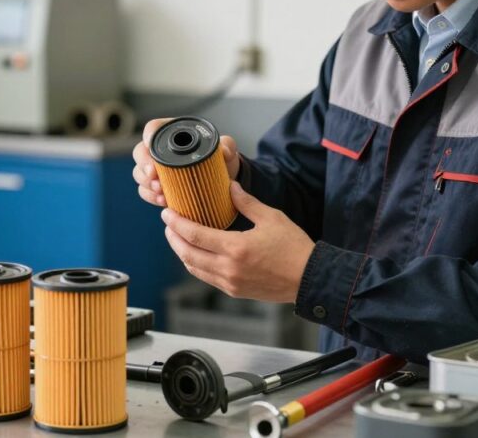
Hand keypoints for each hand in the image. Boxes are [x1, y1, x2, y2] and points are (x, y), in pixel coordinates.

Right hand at [132, 118, 240, 206]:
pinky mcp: (157, 187)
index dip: (148, 136)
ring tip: (160, 192)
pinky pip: (145, 191)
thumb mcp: (225, 150)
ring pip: (139, 173)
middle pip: (140, 152)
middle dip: (144, 165)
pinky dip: (150, 196)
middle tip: (154, 176)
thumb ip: (227, 146)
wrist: (220, 182)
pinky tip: (162, 201)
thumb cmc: (218, 160)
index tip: (150, 146)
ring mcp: (155, 170)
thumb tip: (224, 152)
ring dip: (147, 183)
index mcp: (172, 134)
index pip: (153, 129)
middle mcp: (160, 151)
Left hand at [161, 182, 314, 302]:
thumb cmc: (294, 249)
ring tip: (178, 238)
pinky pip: (206, 278)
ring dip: (182, 252)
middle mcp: (228, 268)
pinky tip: (196, 254)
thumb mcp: (271, 218)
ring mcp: (230, 283)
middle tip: (168, 225)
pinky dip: (196, 265)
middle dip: (173, 238)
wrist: (310, 279)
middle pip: (187, 254)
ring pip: (194, 268)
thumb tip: (230, 187)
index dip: (176, 224)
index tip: (167, 214)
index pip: (194, 235)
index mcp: (235, 248)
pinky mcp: (235, 291)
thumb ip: (247, 202)